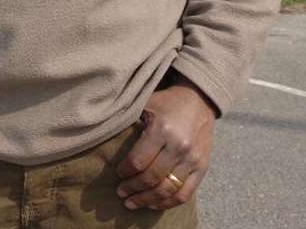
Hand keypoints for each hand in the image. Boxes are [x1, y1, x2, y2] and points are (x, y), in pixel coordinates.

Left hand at [114, 74, 215, 211]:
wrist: (198, 100)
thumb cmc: (167, 102)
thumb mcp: (146, 103)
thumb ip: (130, 120)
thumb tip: (103, 134)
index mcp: (162, 128)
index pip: (138, 160)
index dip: (124, 171)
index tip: (117, 174)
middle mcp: (179, 145)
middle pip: (151, 178)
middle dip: (132, 188)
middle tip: (121, 192)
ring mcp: (192, 158)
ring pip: (166, 190)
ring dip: (146, 200)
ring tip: (133, 202)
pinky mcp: (202, 167)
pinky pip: (184, 194)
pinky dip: (167, 203)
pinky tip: (154, 204)